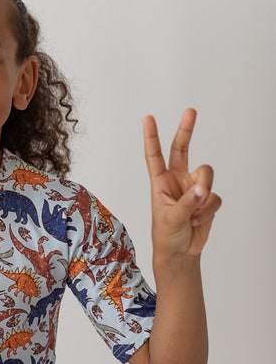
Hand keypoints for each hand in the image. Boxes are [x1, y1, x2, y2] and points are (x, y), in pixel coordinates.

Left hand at [143, 108, 220, 259]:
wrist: (181, 253)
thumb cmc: (166, 236)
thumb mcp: (170, 219)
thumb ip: (187, 203)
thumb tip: (202, 189)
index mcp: (160, 182)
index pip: (154, 156)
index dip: (152, 137)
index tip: (148, 118)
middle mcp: (177, 180)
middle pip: (183, 149)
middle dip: (187, 130)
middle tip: (190, 110)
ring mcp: (193, 188)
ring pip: (206, 176)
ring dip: (203, 196)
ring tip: (193, 215)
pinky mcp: (207, 199)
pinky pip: (215, 197)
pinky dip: (209, 210)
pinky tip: (199, 221)